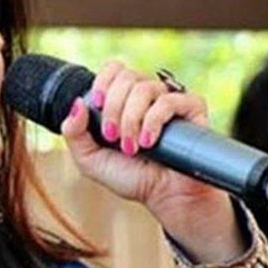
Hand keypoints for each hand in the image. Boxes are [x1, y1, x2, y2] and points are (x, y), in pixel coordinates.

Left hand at [60, 60, 245, 263]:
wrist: (166, 198)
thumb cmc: (131, 177)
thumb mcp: (90, 159)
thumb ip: (74, 133)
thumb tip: (77, 103)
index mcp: (124, 99)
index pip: (115, 69)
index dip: (103, 81)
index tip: (97, 104)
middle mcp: (147, 95)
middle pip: (127, 77)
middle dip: (114, 108)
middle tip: (113, 137)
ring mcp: (170, 99)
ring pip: (145, 88)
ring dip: (131, 119)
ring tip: (132, 148)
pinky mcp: (192, 108)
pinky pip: (170, 100)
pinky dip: (153, 121)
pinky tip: (149, 142)